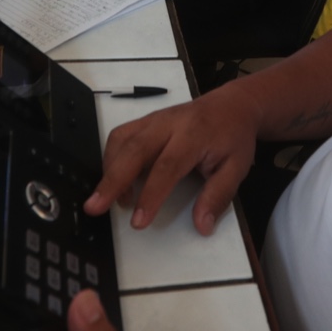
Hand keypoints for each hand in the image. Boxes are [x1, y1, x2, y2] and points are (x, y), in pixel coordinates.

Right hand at [85, 88, 263, 234]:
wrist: (232, 105)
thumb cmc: (234, 138)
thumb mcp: (236, 168)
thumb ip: (218, 196)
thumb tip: (202, 226)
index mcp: (194, 135)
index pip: (167, 167)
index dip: (150, 195)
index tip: (138, 221)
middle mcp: (168, 123)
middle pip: (133, 149)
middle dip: (112, 180)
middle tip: (94, 207)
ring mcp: (153, 119)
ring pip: (120, 140)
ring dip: (109, 170)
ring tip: (111, 200)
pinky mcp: (145, 120)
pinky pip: (120, 136)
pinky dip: (111, 158)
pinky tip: (117, 179)